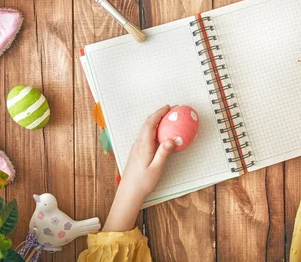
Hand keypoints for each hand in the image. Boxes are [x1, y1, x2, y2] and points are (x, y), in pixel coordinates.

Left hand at [103, 105, 174, 231]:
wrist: (128, 192)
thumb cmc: (143, 182)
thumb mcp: (156, 169)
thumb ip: (164, 153)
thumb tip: (172, 140)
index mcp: (143, 145)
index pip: (150, 123)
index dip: (159, 113)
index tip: (169, 107)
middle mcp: (138, 143)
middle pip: (148, 123)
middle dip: (159, 114)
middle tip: (172, 110)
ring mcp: (137, 147)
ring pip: (146, 129)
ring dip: (156, 121)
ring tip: (168, 119)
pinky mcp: (137, 151)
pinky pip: (146, 135)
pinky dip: (154, 129)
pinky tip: (161, 133)